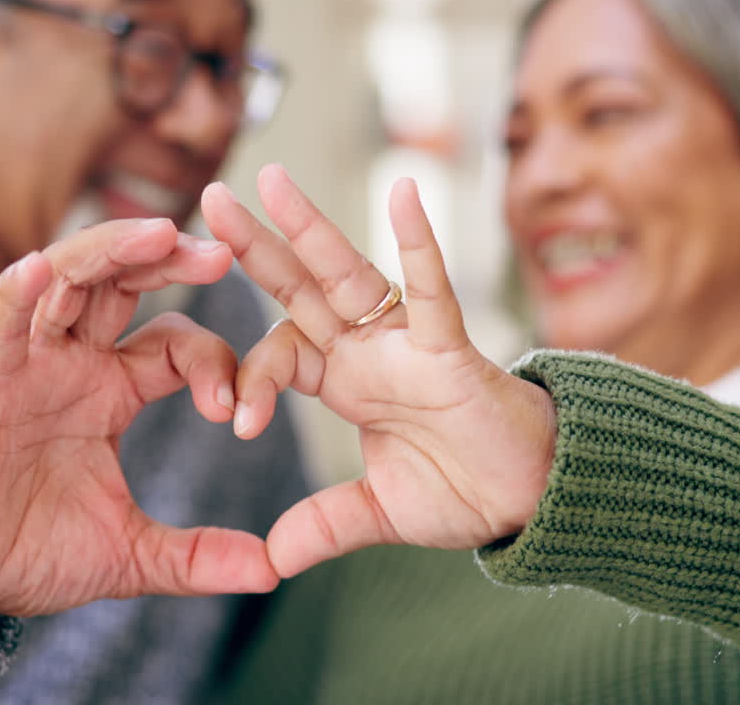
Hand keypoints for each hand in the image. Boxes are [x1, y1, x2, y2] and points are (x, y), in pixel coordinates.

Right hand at [0, 218, 277, 616]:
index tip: (235, 409)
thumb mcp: (132, 554)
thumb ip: (199, 556)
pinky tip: (37, 270)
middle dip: (169, 258)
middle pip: (123, 282)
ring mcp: (26, 364)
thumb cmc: (34, 553)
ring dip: (111, 250)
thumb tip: (274, 571)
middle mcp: (72, 362)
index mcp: (112, 389)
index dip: (212, 362)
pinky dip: (16, 295)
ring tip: (158, 233)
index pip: (174, 343)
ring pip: (67, 279)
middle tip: (221, 253)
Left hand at [203, 167, 557, 578]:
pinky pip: (434, 290)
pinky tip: (404, 192)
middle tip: (209, 196)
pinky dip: (420, 244)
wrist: (529, 499)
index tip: (236, 427)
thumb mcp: (379, 511)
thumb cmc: (462, 490)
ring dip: (311, 227)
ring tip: (270, 178)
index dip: (250, 379)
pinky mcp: (452, 348)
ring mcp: (406, 344)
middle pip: (299, 288)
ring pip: (350, 274)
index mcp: (345, 381)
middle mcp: (367, 351)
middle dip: (256, 245)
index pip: (281, 352)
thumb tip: (271, 561)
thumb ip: (325, 524)